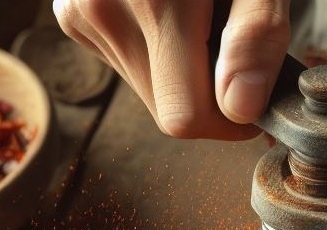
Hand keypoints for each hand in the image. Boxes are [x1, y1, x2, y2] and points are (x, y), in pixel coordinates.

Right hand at [52, 0, 291, 139]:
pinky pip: (125, 62)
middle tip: (231, 47)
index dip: (228, 120)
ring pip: (146, 90)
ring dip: (180, 72)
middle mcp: (104, 11)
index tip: (254, 100)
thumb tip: (240, 108)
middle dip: (207, 94)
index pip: (184, 117)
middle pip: (166, 110)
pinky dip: (154, 50)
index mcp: (156, 2)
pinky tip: (166, 10)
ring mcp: (80, 13)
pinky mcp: (71, 15)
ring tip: (197, 16)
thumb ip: (255, 36)